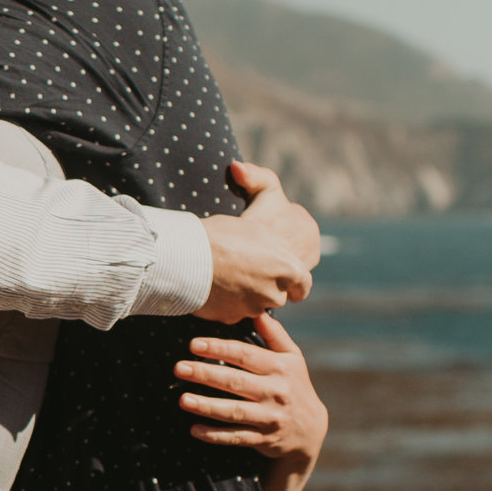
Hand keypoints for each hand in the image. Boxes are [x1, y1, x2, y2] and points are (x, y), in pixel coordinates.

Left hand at [176, 314, 328, 458]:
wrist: (311, 429)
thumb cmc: (295, 385)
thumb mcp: (293, 358)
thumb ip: (275, 335)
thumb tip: (257, 311)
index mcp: (280, 368)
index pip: (245, 355)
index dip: (219, 348)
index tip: (194, 345)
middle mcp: (275, 392)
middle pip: (236, 382)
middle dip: (206, 374)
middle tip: (180, 368)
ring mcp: (269, 417)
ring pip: (235, 412)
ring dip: (207, 406)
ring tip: (183, 400)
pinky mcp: (263, 439)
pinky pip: (237, 437)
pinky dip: (216, 435)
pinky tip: (195, 430)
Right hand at [197, 160, 318, 315]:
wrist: (188, 258)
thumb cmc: (224, 232)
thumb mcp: (256, 207)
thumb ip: (264, 193)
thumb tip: (242, 172)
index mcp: (289, 267)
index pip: (303, 285)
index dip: (295, 283)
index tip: (287, 279)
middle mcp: (275, 292)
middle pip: (278, 295)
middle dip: (267, 287)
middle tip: (249, 270)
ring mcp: (253, 308)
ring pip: (255, 305)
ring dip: (247, 295)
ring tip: (230, 276)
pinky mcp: (231, 318)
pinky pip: (233, 312)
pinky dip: (227, 304)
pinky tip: (215, 286)